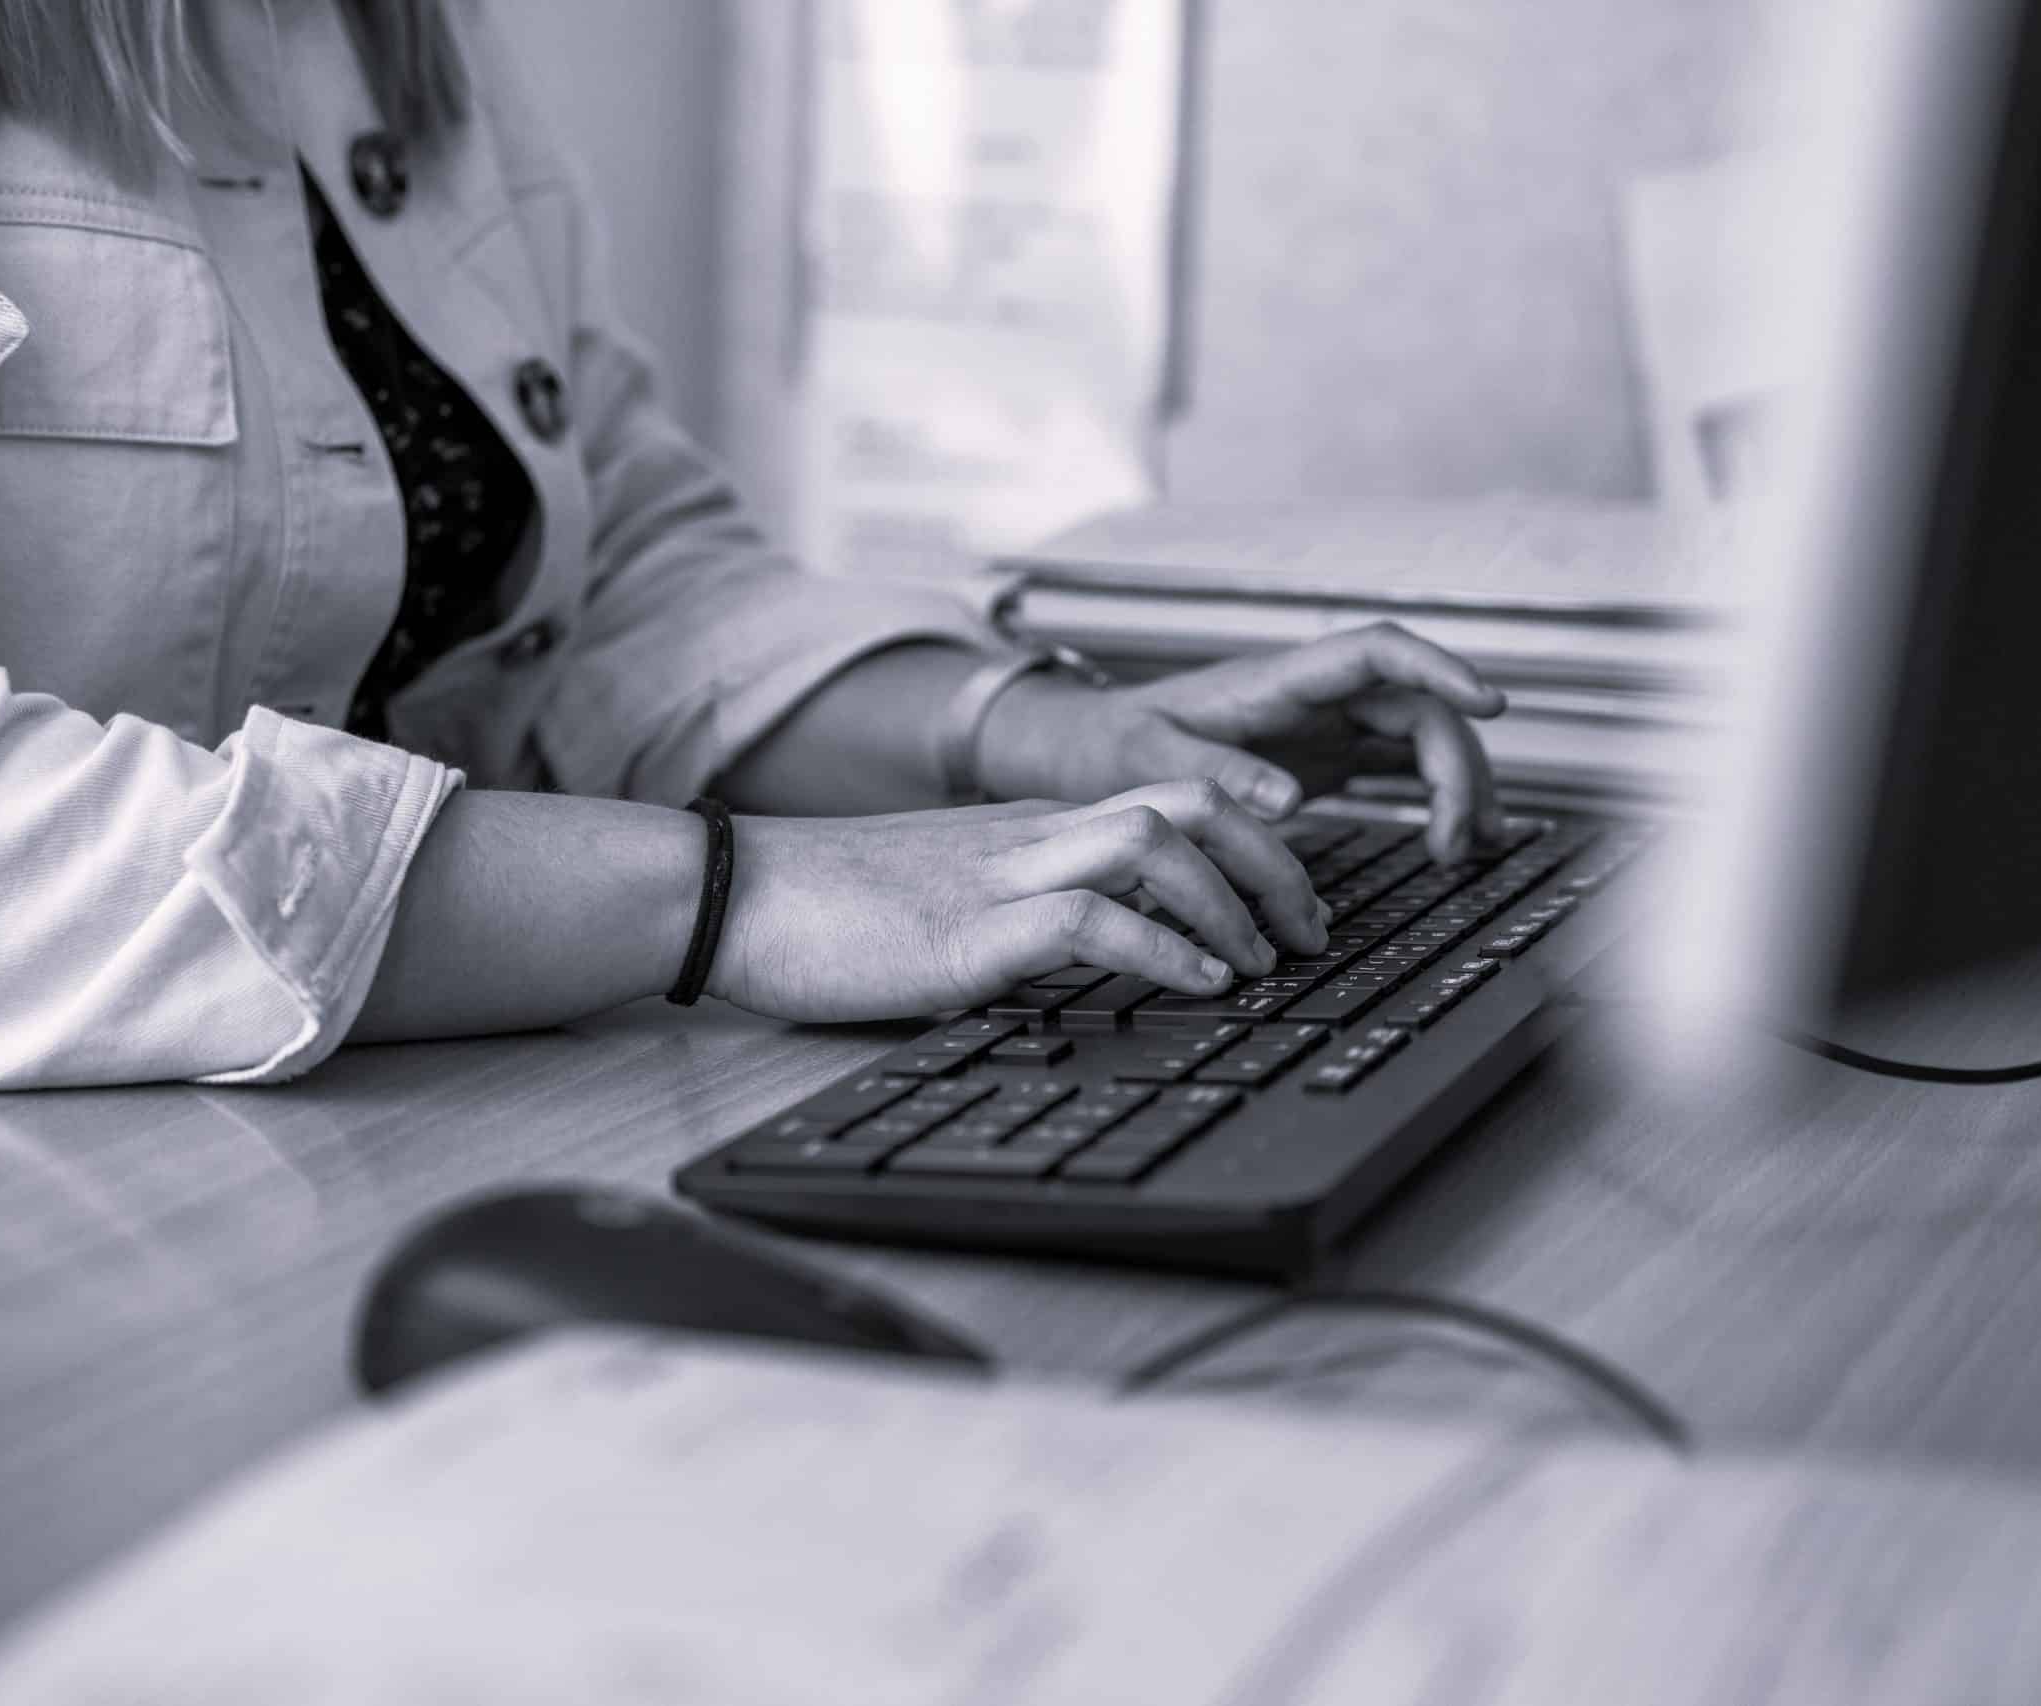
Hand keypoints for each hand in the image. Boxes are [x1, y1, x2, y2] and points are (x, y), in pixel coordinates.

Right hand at [709, 781, 1330, 1021]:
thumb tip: (1094, 952)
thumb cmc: (828, 906)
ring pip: (1159, 841)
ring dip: (1233, 904)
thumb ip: (1022, 908)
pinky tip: (1200, 986)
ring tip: (1264, 964)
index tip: (1294, 900)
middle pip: (1192, 802)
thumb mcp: (951, 896)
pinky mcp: (966, 930)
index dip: (1255, 841)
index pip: (1173, 796)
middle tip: (1310, 933)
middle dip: (1274, 864)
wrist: (730, 892)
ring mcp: (1002, 874)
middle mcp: (1032, 833)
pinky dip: (1164, 948)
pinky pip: (1091, 918)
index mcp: (1031, 825)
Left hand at [974, 624, 1509, 863]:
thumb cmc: (1115, 746)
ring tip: (1466, 852)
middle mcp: (1315, 694)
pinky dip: (1436, 799)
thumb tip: (1290, 800)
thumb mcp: (1151, 761)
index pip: (1377, 651)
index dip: (1439, 668)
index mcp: (1278, 680)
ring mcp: (1327, 724)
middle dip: (1457, 765)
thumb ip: (1218, 774)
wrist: (1090, 749)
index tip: (1489, 703)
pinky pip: (1401, 768)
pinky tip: (1453, 844)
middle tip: (1457, 845)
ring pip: (1421, 737)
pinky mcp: (1328, 757)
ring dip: (1458, 786)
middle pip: (1418, 706)